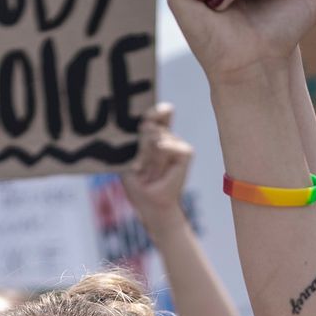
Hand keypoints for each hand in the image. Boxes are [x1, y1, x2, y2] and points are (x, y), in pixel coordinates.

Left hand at [120, 103, 193, 228]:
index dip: (151, 110)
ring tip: (146, 172)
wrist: (150, 204)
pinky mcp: (185, 153)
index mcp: (150, 133)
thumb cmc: (136, 183)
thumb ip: (138, 140)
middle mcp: (164, 135)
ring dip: (148, 156)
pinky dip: (164, 154)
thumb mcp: (130, 158)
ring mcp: (176, 143)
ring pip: (159, 137)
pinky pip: (172, 146)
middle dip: (141, 144)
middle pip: (151, 125)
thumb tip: (150, 125)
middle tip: (138, 165)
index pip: (152, 114)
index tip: (145, 114)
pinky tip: (159, 163)